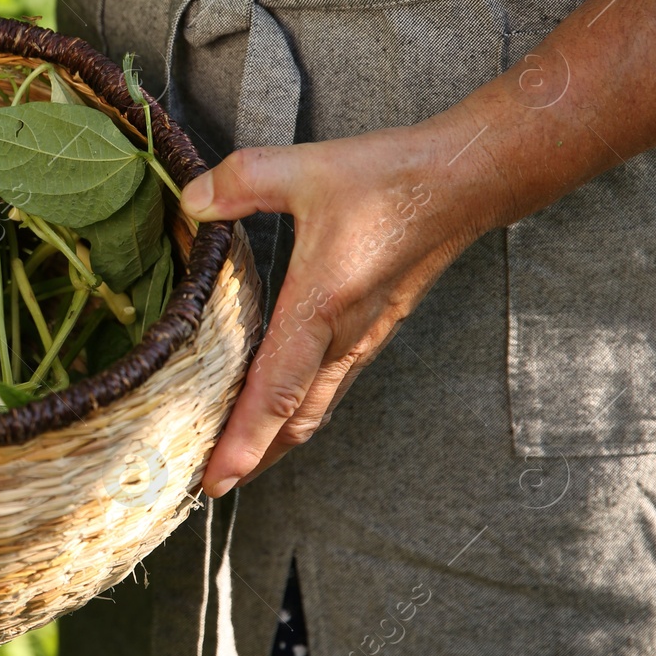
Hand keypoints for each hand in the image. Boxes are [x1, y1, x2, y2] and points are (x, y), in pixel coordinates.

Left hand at [182, 117, 492, 496]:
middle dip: (250, 459)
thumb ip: (241, 181)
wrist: (466, 182)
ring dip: (274, 441)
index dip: (242, 441)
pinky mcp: (371, 330)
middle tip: (206, 487)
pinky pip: (328, 386)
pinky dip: (295, 412)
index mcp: (321, 308)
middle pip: (293, 421)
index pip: (275, 392)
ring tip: (233, 464)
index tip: (215, 481)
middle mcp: (344, 337)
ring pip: (313, 409)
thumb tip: (189, 200)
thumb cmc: (391, 178)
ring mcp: (361, 339)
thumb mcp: (305, 168)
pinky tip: (275, 411)